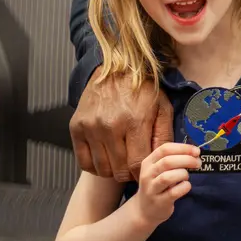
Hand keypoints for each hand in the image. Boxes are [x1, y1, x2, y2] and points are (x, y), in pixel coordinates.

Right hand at [69, 67, 173, 181]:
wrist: (115, 68)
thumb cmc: (142, 89)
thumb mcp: (162, 107)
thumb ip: (164, 136)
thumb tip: (162, 161)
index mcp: (135, 121)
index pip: (137, 163)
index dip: (142, 172)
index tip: (145, 170)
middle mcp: (110, 126)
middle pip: (119, 170)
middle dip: (129, 173)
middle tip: (133, 165)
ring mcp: (91, 127)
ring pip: (102, 168)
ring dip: (112, 170)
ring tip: (120, 159)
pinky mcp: (76, 127)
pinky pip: (84, 162)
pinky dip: (95, 166)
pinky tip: (105, 157)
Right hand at [133, 142, 199, 226]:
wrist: (145, 210)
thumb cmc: (157, 185)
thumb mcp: (159, 170)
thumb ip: (173, 159)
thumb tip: (194, 152)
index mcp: (148, 162)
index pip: (165, 149)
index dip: (183, 148)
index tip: (196, 151)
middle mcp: (147, 175)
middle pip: (167, 162)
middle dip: (187, 160)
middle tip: (198, 163)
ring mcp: (152, 189)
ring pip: (167, 177)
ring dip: (183, 174)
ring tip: (187, 176)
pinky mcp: (159, 202)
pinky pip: (173, 192)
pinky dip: (184, 187)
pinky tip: (186, 186)